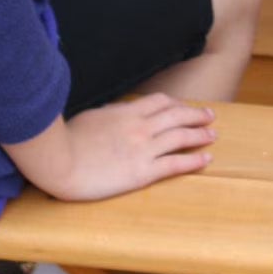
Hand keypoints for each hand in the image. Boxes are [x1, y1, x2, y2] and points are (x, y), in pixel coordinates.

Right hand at [4, 94, 214, 201]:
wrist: (59, 162)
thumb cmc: (66, 140)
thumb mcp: (91, 117)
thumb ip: (110, 113)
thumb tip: (119, 110)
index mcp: (126, 111)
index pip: (160, 102)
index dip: (176, 104)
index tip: (184, 106)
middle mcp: (140, 126)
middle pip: (177, 115)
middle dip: (196, 115)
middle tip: (210, 116)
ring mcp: (143, 148)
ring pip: (181, 136)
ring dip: (200, 134)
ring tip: (213, 135)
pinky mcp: (142, 171)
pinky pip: (175, 163)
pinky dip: (194, 160)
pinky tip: (206, 159)